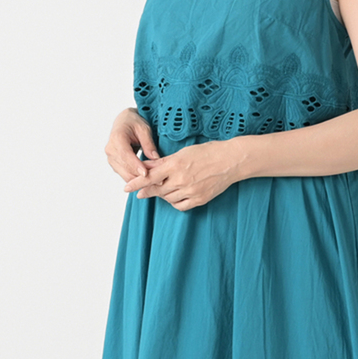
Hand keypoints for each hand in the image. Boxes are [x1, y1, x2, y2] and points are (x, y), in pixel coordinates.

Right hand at [104, 107, 160, 183]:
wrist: (124, 122)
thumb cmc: (133, 123)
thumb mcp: (144, 129)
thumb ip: (149, 143)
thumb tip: (155, 157)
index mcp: (117, 138)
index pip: (125, 155)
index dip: (136, 166)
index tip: (146, 174)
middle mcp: (111, 150)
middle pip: (125, 168)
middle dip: (140, 176)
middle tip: (157, 180)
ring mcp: (111, 158)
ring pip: (125, 175)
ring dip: (139, 179)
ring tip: (155, 180)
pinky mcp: (114, 164)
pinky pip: (125, 175)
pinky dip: (136, 178)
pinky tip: (148, 179)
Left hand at [123, 139, 242, 210]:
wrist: (230, 161)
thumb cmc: (207, 152)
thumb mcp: (182, 153)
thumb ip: (162, 162)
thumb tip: (145, 165)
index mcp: (176, 165)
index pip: (150, 176)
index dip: (136, 183)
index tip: (126, 188)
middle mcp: (182, 180)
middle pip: (158, 190)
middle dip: (150, 189)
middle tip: (145, 188)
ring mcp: (191, 191)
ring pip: (168, 198)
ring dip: (162, 195)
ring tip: (166, 187)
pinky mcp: (199, 199)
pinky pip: (180, 206)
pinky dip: (174, 202)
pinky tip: (175, 195)